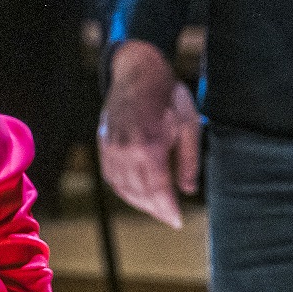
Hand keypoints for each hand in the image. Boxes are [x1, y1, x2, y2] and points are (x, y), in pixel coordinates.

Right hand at [98, 38, 201, 227]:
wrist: (137, 71)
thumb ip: (188, 161)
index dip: (168, 210)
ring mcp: (111, 148)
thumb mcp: (188, 124)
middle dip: (156, 209)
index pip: (158, 191)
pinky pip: (111, 177)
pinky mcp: (104, 145)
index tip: (178, 221)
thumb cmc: (166, 95)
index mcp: (149, 146)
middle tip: (170, 217)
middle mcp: (126, 151)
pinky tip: (137, 193)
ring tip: (156, 208)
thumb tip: (188, 189)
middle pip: (140, 193)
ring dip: (140, 203)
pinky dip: (124, 190)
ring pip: (123, 188)